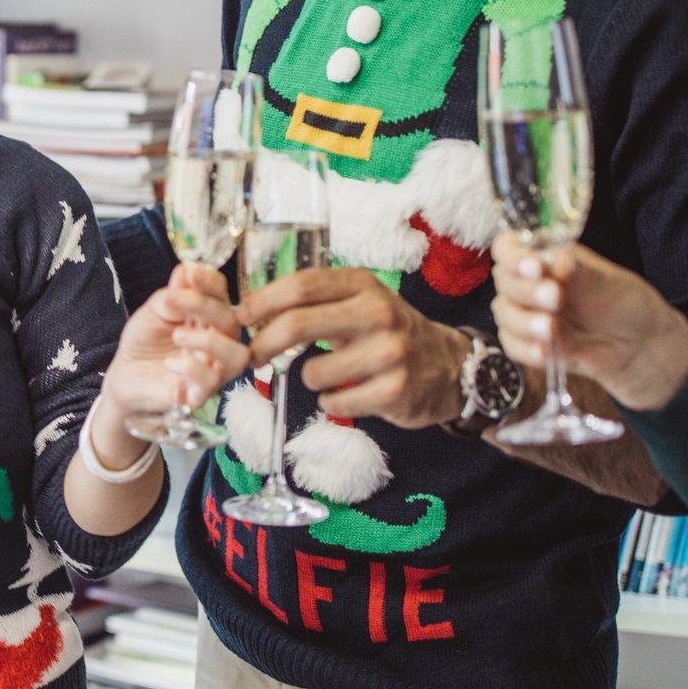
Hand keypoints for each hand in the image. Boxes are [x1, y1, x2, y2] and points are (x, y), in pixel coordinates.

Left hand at [100, 262, 250, 425]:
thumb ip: (173, 294)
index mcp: (208, 317)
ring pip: (237, 356)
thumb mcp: (155, 311)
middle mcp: (218, 342)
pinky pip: (210, 383)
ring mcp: (212, 370)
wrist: (124, 374)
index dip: (211, 282)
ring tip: (178, 335)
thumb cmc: (144, 341)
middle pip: (232, 322)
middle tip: (172, 300)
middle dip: (204, 306)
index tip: (191, 273)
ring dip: (210, 340)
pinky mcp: (198, 394)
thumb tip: (188, 269)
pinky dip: (191, 369)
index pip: (223, 295)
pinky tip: (170, 363)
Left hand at [234, 268, 466, 428]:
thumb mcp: (358, 303)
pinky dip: (332, 404)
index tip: (240, 317)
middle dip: (264, 344)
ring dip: (310, 380)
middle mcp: (378, 313)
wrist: (447, 367)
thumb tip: (250, 313)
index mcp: (363, 285)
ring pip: (312, 373)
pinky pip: (334, 403)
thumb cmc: (387, 333)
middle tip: (250, 357)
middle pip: (299, 323)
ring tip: (333, 376)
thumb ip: (314, 302)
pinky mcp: (395, 391)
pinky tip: (351, 395)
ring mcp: (390, 352)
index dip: (263, 301)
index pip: (301, 285)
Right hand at [490, 237, 687, 410]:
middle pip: (504, 281)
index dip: (514, 256)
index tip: (535, 267)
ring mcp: (525, 312)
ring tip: (551, 330)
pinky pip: (511, 346)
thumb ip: (577, 271)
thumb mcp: (604, 281)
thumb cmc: (622, 302)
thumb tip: (559, 260)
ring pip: (504, 314)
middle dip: (526, 291)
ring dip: (524, 322)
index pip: (508, 247)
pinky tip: (544, 352)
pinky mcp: (527, 342)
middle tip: (555, 298)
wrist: (637, 345)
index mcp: (543, 255)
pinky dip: (525, 349)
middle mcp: (528, 281)